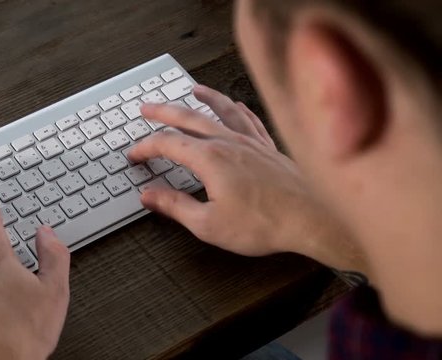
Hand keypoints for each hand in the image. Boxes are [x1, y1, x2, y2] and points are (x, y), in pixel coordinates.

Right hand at [129, 85, 367, 272]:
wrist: (312, 219)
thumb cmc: (265, 224)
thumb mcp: (208, 224)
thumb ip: (174, 206)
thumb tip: (149, 195)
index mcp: (210, 159)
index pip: (167, 143)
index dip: (145, 147)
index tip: (134, 154)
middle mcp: (229, 143)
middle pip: (189, 118)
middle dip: (164, 111)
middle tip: (147, 108)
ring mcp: (251, 142)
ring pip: (222, 110)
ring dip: (205, 98)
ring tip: (193, 89)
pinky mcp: (269, 148)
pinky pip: (250, 119)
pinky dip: (239, 108)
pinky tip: (237, 104)